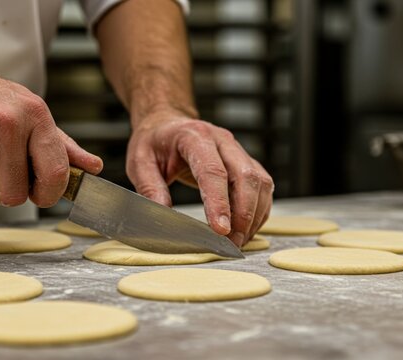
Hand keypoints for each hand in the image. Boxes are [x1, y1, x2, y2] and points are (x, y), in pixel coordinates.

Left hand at [126, 110, 272, 246]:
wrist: (167, 124)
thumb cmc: (154, 142)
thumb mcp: (140, 162)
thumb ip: (150, 188)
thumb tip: (163, 216)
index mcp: (194, 137)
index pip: (213, 171)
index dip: (219, 202)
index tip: (220, 230)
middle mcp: (222, 141)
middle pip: (245, 177)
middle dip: (243, 214)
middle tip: (231, 243)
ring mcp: (237, 150)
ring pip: (260, 182)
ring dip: (254, 215)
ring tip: (239, 241)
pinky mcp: (245, 162)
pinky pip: (262, 186)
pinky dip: (258, 210)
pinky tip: (246, 229)